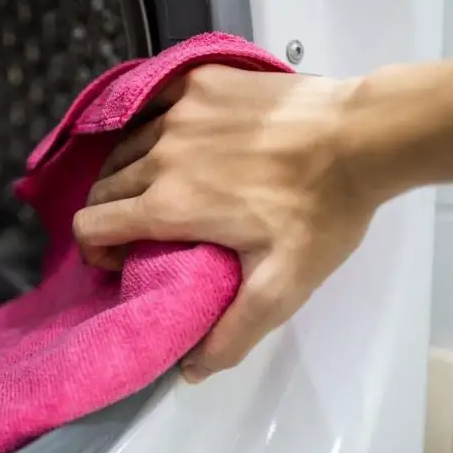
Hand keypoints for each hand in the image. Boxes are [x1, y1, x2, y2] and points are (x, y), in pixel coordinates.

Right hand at [72, 65, 378, 382]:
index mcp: (169, 204)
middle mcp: (160, 154)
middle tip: (145, 229)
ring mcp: (178, 111)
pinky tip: (180, 139)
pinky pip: (152, 106)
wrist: (361, 135)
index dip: (98, 250)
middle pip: (102, 187)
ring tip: (164, 186)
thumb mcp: (283, 285)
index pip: (91, 225)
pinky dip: (152, 126)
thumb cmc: (322, 211)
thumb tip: (191, 370)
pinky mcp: (199, 81)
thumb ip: (233, 333)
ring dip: (130, 173)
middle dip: (112, 215)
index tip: (126, 257)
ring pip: (124, 147)